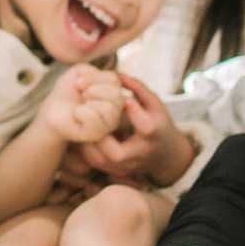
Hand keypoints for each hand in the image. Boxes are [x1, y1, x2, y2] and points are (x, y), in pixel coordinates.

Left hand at [39, 64, 124, 143]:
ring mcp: (107, 125)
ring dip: (89, 102)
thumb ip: (92, 70)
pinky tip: (76, 115)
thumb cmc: (67, 93)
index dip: (93, 77)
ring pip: (110, 108)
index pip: (115, 79)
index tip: (79, 82)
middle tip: (81, 95)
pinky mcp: (95, 134)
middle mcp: (116, 111)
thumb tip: (99, 78)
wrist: (52, 110)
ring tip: (80, 106)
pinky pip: (94, 119)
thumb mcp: (78, 73)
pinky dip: (81, 113)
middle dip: (93, 90)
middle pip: (117, 95)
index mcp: (115, 95)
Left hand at [75, 72, 195, 185]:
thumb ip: (137, 87)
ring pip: (100, 161)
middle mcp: (140, 154)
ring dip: (87, 142)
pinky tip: (80, 133)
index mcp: (154, 133)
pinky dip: (84, 149)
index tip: (122, 99)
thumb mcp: (155, 104)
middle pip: (117, 153)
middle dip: (99, 134)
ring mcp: (127, 166)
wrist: (165, 155)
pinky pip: (93, 163)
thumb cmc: (158, 123)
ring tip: (79, 123)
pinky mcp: (114, 171)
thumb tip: (115, 74)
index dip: (134, 112)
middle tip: (86, 113)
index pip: (146, 127)